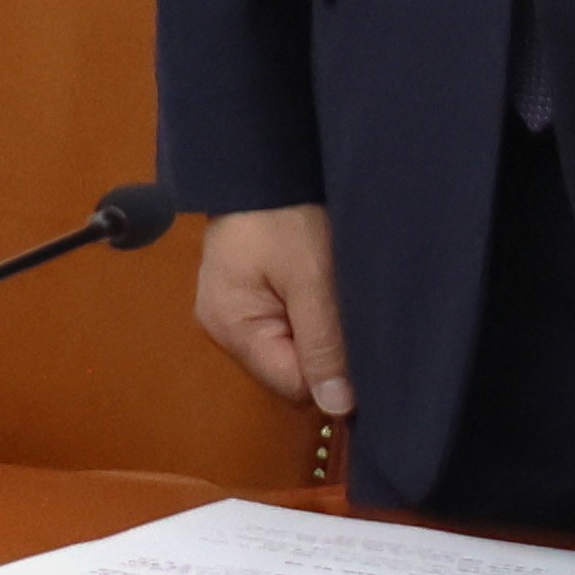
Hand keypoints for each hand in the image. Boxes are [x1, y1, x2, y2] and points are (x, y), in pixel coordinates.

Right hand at [196, 203, 355, 422]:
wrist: (263, 166)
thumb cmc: (284, 218)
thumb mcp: (312, 280)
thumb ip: (323, 345)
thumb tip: (337, 408)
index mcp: (232, 327)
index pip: (293, 384)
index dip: (329, 370)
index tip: (352, 338)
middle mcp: (223, 329)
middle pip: (288, 371)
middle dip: (321, 349)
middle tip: (336, 307)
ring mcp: (230, 314)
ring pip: (288, 351)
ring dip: (314, 332)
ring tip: (323, 294)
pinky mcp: (242, 300)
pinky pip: (281, 330)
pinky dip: (303, 318)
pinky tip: (310, 291)